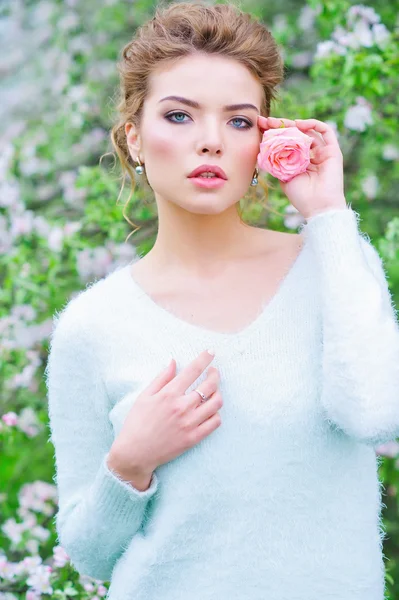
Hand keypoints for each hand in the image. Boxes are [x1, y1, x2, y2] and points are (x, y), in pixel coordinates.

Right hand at [110, 350, 222, 475]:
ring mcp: (190, 423)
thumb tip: (174, 361)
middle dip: (215, 374)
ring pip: (216, 403)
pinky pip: (215, 422)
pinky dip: (216, 413)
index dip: (204, 358)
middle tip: (213, 372)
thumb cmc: (137, 422)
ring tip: (213, 391)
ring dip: (218, 393)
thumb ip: (161, 378)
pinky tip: (210, 410)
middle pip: (209, 385)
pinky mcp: (194, 438)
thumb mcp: (144, 396)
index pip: (193, 370)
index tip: (211, 352)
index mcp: (169, 394)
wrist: (135, 453)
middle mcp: (182, 407)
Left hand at [257, 116, 347, 219]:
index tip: (260, 127)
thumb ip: (278, 164)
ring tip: (280, 123)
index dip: (275, 134)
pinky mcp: (333, 151)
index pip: (287, 143)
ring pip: (308, 132)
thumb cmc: (301, 196)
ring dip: (294, 124)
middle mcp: (311, 156)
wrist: (318, 206)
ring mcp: (322, 153)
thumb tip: (265, 150)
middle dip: (281, 126)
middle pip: (296, 135)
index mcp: (299, 162)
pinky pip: (326, 131)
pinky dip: (313, 124)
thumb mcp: (283, 178)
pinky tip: (300, 124)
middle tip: (267, 121)